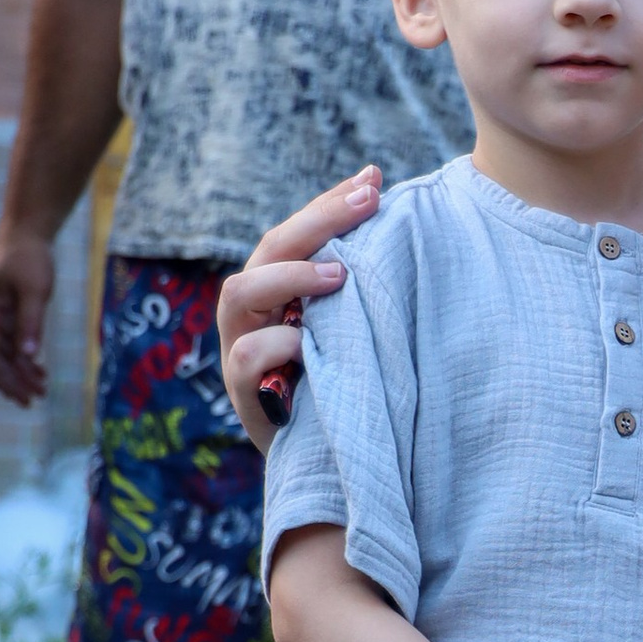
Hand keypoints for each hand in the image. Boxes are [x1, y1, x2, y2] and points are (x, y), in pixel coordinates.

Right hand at [0, 225, 56, 404]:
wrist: (28, 232)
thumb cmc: (29, 257)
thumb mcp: (35, 290)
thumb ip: (31, 323)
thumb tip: (28, 356)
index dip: (2, 377)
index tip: (19, 395)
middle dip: (11, 380)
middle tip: (32, 400)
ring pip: (4, 351)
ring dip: (20, 371)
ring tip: (40, 389)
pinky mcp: (8, 312)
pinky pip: (13, 341)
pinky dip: (24, 356)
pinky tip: (38, 368)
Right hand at [217, 167, 385, 450]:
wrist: (327, 464)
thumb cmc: (345, 386)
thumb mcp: (354, 332)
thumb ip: (362, 291)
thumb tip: (404, 231)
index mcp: (275, 289)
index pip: (296, 233)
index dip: (330, 203)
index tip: (373, 178)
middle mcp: (251, 311)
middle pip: (268, 248)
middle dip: (317, 221)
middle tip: (367, 202)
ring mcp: (238, 349)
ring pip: (240, 292)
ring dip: (291, 276)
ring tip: (340, 274)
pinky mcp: (243, 392)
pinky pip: (246, 355)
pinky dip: (278, 343)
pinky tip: (310, 338)